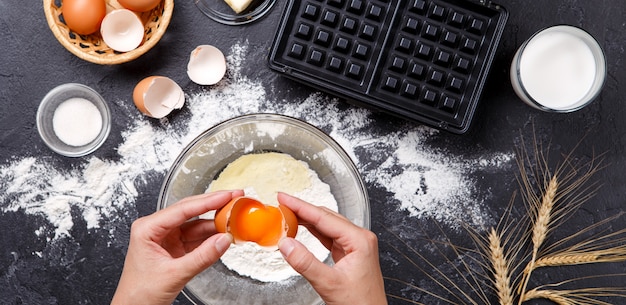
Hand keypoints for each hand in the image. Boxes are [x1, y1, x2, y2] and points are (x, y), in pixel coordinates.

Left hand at [111, 190, 243, 304]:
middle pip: (190, 211)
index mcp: (148, 228)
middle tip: (234, 197)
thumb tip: (223, 240)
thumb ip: (202, 257)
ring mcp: (166, 238)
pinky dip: (211, 237)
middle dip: (213, 205)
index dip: (207, 201)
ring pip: (196, 224)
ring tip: (233, 218)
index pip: (182, 209)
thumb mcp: (174, 275)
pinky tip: (224, 234)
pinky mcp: (174, 248)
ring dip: (215, 223)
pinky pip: (196, 238)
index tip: (226, 196)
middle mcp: (156, 229)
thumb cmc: (139, 294)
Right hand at [277, 193, 386, 304]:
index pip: (324, 217)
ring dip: (306, 220)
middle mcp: (360, 238)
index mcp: (359, 240)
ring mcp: (355, 245)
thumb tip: (287, 244)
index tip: (284, 198)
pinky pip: (328, 236)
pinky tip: (301, 228)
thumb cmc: (360, 304)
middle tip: (281, 204)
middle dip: (302, 210)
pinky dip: (313, 232)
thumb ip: (305, 262)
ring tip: (287, 214)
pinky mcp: (349, 253)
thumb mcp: (328, 283)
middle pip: (326, 217)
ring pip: (327, 225)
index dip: (300, 206)